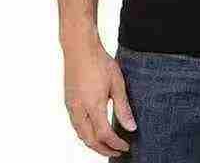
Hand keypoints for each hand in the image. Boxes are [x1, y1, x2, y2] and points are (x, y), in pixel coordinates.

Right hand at [63, 34, 136, 156]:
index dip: (115, 144)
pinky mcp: (68, 102)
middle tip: (116, 152)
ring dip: (93, 143)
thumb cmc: (98, 61)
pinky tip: (93, 130)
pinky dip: (85, 134)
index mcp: (93, 106)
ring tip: (106, 145)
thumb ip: (123, 107)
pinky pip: (76, 125)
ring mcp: (71, 106)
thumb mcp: (117, 83)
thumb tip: (131, 127)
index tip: (125, 146)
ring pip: (80, 134)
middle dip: (103, 149)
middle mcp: (79, 110)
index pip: (104, 134)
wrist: (79, 47)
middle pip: (89, 140)